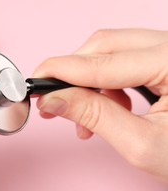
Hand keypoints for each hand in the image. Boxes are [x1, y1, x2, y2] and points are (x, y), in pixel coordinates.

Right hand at [33, 28, 167, 180]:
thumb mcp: (141, 144)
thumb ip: (93, 116)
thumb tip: (53, 100)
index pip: (103, 62)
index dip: (62, 71)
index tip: (35, 80)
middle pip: (106, 45)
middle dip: (74, 74)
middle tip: (53, 101)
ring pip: (112, 51)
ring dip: (88, 82)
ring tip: (84, 119)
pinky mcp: (166, 59)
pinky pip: (124, 60)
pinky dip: (105, 84)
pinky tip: (105, 109)